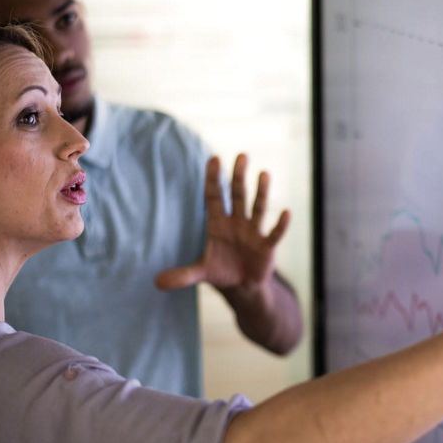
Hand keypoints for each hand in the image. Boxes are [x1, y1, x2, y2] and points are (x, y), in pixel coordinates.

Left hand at [155, 154, 290, 295]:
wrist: (242, 287)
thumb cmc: (221, 271)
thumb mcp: (201, 272)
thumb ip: (182, 275)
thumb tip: (156, 283)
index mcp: (218, 224)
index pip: (214, 197)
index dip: (213, 179)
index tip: (213, 158)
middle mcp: (236, 223)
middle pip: (238, 195)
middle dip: (239, 176)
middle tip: (242, 156)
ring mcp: (253, 232)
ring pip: (258, 208)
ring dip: (261, 192)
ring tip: (264, 174)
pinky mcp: (267, 246)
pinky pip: (275, 233)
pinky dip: (281, 224)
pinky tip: (286, 212)